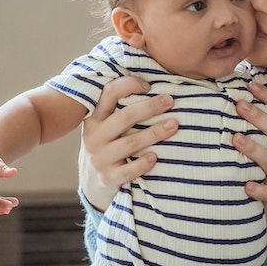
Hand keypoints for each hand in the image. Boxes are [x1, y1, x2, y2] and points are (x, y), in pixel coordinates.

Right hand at [79, 76, 178, 209]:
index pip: (108, 93)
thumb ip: (118, 109)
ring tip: (174, 125)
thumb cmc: (107, 146)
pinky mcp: (107, 178)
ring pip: (129, 143)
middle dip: (149, 107)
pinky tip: (155, 157)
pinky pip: (128, 170)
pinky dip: (142, 163)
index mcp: (94, 118)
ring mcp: (100, 158)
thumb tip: (152, 82)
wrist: (93, 182)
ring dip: (154, 133)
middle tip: (169, 100)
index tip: (149, 85)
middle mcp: (94, 136)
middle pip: (123, 117)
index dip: (128, 85)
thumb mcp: (104, 126)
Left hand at [233, 81, 266, 245]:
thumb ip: (250, 125)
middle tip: (239, 104)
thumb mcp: (261, 145)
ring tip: (236, 138)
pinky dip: (257, 189)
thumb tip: (229, 93)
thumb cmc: (259, 169)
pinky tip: (246, 186)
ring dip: (253, 148)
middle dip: (258, 116)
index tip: (251, 82)